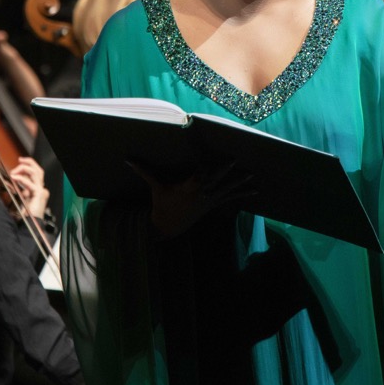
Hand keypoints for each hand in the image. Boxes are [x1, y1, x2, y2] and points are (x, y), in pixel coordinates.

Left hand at [9, 156, 49, 218]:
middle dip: (28, 163)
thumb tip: (14, 179)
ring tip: (14, 172)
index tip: (20, 161)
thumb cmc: (27, 214)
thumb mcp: (22, 198)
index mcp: (39, 189)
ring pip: (35, 173)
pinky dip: (21, 179)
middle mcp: (42, 188)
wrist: (31, 224)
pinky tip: (14, 178)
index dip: (29, 164)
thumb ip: (20, 188)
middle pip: (38, 170)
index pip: (37, 172)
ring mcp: (41, 191)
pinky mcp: (39, 194)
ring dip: (23, 169)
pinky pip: (30, 183)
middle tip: (19, 161)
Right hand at [130, 160, 255, 238]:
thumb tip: (128, 158)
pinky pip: (230, 198)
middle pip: (214, 181)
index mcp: (187, 188)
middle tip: (234, 161)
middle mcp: (200, 194)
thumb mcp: (155, 187)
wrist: (168, 226)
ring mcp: (209, 200)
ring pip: (226, 189)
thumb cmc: (161, 203)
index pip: (196, 177)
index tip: (205, 162)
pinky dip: (242, 194)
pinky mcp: (213, 204)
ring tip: (252, 176)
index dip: (201, 170)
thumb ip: (144, 171)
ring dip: (239, 183)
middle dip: (224, 172)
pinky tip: (256, 191)